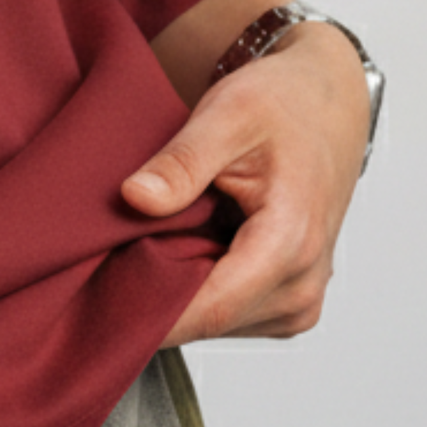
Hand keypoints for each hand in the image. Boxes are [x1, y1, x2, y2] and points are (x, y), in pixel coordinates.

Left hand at [120, 20, 369, 344]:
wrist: (329, 104)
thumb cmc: (286, 105)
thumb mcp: (226, 115)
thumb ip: (182, 162)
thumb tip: (134, 198)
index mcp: (291, 243)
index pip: (210, 308)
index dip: (150, 312)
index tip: (96, 295)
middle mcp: (303, 286)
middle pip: (210, 320)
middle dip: (155, 296)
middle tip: (104, 255)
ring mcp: (300, 299)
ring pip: (217, 322)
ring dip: (177, 292)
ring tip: (147, 240)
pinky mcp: (289, 299)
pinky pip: (231, 313)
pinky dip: (199, 287)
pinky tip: (180, 246)